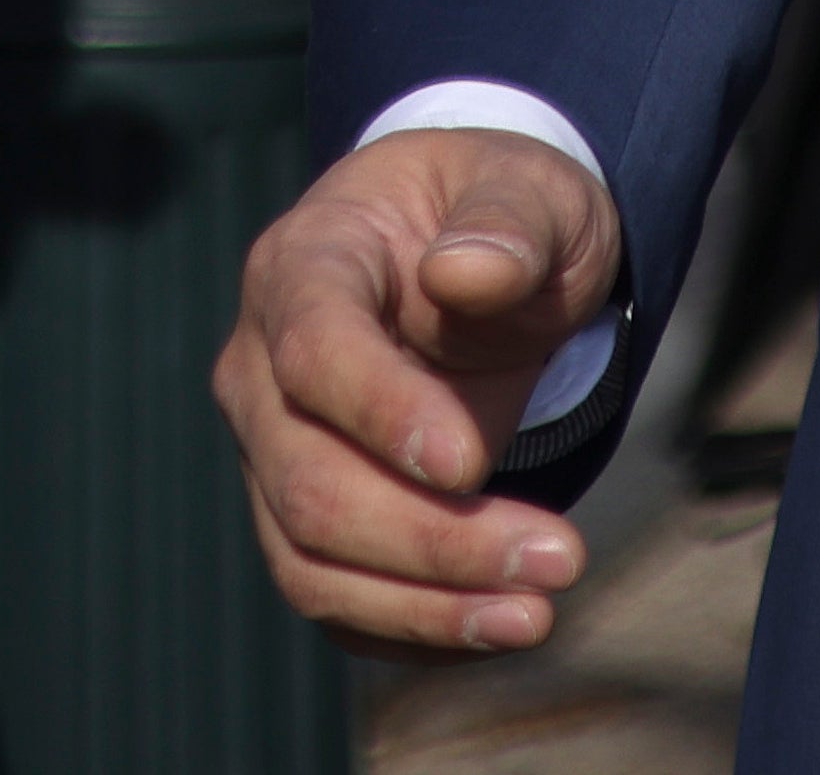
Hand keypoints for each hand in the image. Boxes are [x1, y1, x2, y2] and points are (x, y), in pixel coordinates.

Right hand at [215, 128, 619, 654]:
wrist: (480, 259)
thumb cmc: (500, 215)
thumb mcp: (531, 189)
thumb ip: (507, 223)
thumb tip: (465, 274)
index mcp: (305, 263)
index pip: (313, 352)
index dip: (381, 413)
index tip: (469, 464)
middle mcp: (261, 371)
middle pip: (309, 482)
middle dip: (431, 538)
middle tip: (559, 556)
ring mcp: (272, 455)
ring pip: (311, 561)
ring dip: (425, 604)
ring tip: (537, 613)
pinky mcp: (304, 519)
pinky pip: (337, 598)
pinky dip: (413, 629)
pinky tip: (499, 625)